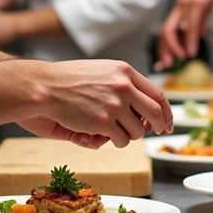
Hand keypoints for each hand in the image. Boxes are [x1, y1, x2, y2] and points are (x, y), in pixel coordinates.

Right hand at [25, 59, 173, 147]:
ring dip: (129, 135)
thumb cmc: (70, 79)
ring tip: (114, 130)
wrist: (45, 86)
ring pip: (138, 131)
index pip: (156, 93)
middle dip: (159, 126)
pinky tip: (103, 135)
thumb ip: (124, 84)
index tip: (167, 121)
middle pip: (155, 113)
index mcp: (125, 71)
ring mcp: (115, 104)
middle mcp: (124, 86)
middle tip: (157, 132)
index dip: (166, 111)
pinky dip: (115, 142)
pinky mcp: (103, 122)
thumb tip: (145, 106)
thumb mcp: (103, 71)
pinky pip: (122, 140)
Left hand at [157, 0, 212, 67]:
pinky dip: (190, 40)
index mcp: (180, 9)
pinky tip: (192, 51)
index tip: (166, 62)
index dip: (164, 48)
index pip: (166, 31)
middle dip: (165, 50)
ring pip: (175, 29)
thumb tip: (197, 36)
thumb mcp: (205, 8)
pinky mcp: (197, 2)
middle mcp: (179, 7)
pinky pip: (191, 24)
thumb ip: (199, 22)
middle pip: (165, 31)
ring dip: (177, 47)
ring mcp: (186, 4)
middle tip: (168, 64)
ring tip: (181, 60)